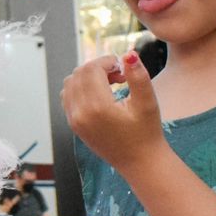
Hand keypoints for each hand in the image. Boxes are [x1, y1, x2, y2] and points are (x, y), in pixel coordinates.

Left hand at [61, 50, 163, 172]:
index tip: (123, 68)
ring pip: (70, 83)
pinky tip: (100, 94)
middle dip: (98, 67)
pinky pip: (68, 97)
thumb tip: (129, 54)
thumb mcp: (147, 102)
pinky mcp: (73, 125)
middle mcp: (80, 113)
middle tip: (119, 76)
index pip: (91, 69)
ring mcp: (74, 120)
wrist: (139, 162)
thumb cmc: (146, 132)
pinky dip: (80, 88)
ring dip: (88, 76)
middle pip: (79, 73)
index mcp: (98, 107)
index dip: (107, 61)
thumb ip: (138, 76)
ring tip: (111, 84)